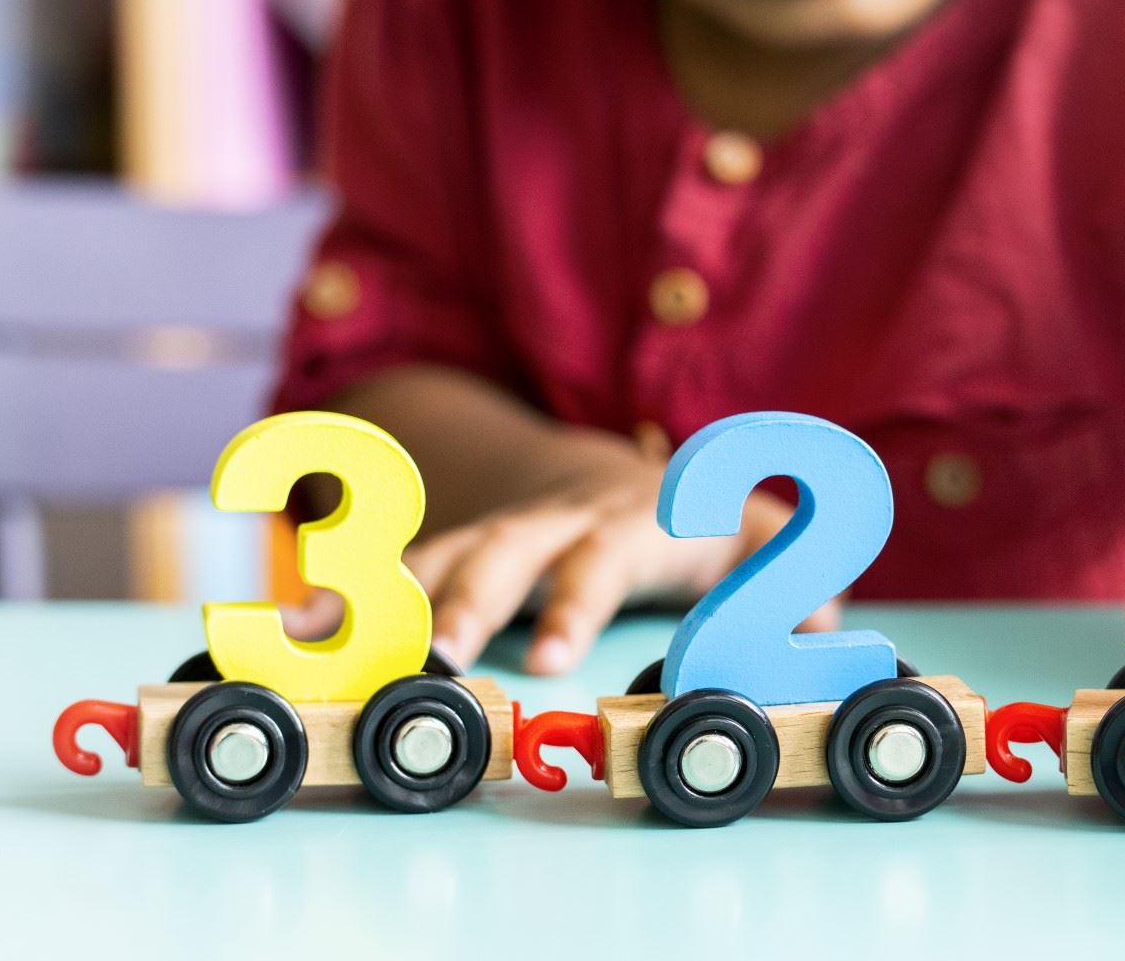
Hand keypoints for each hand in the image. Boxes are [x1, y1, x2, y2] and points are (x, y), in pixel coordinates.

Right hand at [282, 427, 834, 673]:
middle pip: (504, 552)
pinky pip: (397, 564)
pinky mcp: (460, 544)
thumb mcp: (752, 536)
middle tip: (431, 655)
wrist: (615, 469)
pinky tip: (299, 623)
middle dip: (465, 600)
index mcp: (629, 520)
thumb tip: (826, 616)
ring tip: (320, 632)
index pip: (599, 560)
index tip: (546, 655)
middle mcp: (556, 519)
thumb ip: (789, 568)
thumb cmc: (694, 517)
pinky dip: (348, 591)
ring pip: (436, 551)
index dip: (573, 603)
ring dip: (383, 593)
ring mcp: (500, 527)